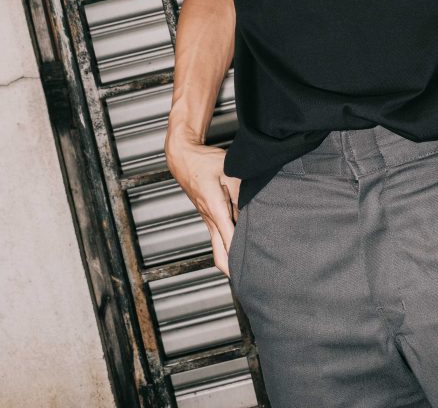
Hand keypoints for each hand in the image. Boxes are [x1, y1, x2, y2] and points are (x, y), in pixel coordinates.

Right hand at [164, 124, 240, 277]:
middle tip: (250, 279)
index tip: (249, 272)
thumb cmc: (204, 161)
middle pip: (219, 256)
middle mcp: (210, 219)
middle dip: (232, 270)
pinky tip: (243, 244)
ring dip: (231, 258)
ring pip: (219, 248)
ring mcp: (208, 219)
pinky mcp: (208, 215)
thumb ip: (242, 189)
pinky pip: (219, 236)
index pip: (228, 242)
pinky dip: (229, 245)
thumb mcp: (228, 170)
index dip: (238, 259)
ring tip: (251, 266)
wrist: (183, 157)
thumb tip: (255, 205)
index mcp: (215, 209)